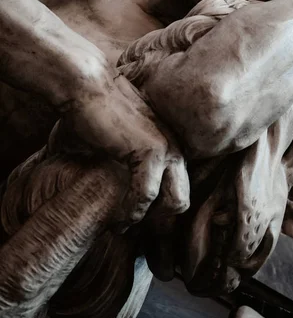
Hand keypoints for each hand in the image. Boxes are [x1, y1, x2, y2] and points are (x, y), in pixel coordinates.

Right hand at [53, 73, 189, 223]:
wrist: (85, 86)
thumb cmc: (89, 113)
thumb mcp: (105, 148)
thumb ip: (111, 170)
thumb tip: (94, 194)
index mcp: (167, 145)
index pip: (176, 189)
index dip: (155, 212)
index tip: (133, 225)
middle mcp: (174, 147)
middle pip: (182, 199)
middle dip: (160, 223)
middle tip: (133, 231)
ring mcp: (166, 148)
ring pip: (176, 202)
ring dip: (147, 219)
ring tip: (120, 226)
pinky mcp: (149, 151)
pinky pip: (146, 195)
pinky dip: (130, 211)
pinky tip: (115, 218)